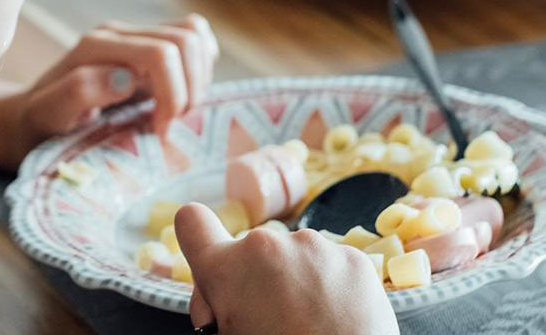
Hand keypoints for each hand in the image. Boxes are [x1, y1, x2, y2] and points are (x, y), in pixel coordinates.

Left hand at [1, 14, 218, 161]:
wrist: (28, 119)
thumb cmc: (38, 124)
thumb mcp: (47, 115)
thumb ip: (79, 91)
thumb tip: (126, 77)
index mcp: (97, 46)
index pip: (161, 53)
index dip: (173, 94)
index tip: (160, 132)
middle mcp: (119, 34)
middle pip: (185, 40)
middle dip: (189, 88)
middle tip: (170, 125)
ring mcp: (136, 39)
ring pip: (195, 35)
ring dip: (198, 79)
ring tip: (176, 112)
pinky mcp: (148, 50)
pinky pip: (193, 41)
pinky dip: (200, 68)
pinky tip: (181, 96)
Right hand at [174, 203, 399, 334]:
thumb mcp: (229, 334)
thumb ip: (217, 303)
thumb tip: (224, 295)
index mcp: (227, 270)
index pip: (192, 222)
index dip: (197, 238)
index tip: (209, 256)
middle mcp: (268, 245)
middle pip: (252, 251)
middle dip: (257, 280)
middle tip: (270, 320)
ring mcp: (315, 247)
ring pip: (294, 256)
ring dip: (296, 280)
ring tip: (308, 323)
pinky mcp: (353, 258)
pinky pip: (331, 263)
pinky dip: (330, 285)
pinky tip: (333, 317)